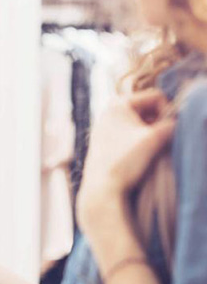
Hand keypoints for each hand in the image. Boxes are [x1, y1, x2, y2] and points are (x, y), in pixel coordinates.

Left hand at [77, 89, 175, 229]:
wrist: (102, 187)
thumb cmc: (125, 160)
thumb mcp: (154, 138)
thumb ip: (171, 124)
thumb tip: (180, 121)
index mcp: (118, 103)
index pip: (155, 96)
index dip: (168, 111)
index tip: (170, 131)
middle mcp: (110, 110)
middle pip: (148, 109)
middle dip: (160, 123)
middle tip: (163, 140)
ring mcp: (107, 125)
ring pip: (141, 122)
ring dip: (152, 132)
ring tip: (154, 149)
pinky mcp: (107, 140)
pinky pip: (132, 133)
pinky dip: (142, 140)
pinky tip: (143, 154)